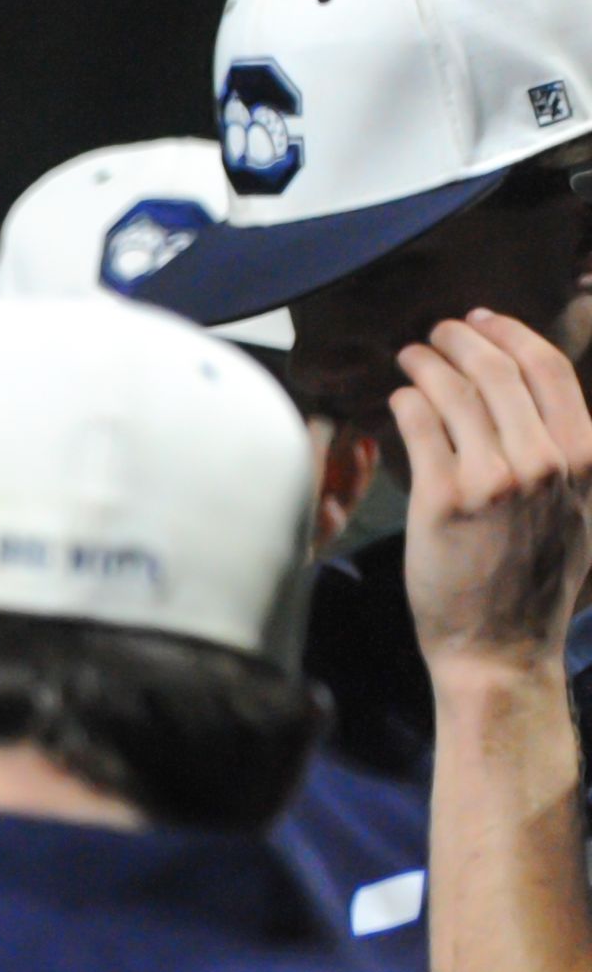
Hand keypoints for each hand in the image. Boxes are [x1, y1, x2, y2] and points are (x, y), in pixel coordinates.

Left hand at [391, 310, 591, 671]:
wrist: (501, 649)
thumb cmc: (538, 585)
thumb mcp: (581, 513)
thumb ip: (569, 459)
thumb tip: (537, 412)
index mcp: (585, 458)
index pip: (549, 370)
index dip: (512, 334)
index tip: (483, 321)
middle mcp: (544, 460)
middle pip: (498, 370)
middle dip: (463, 340)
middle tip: (437, 333)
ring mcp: (493, 477)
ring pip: (455, 392)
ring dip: (428, 363)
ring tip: (410, 357)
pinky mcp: (441, 498)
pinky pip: (419, 427)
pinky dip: (407, 402)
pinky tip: (398, 398)